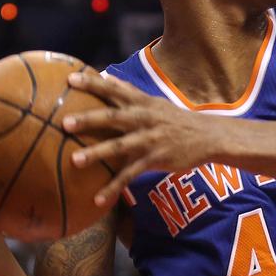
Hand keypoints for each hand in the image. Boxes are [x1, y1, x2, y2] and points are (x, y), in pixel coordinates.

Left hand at [63, 73, 219, 206]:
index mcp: (142, 103)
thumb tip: (105, 75)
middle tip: (65, 122)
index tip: (70, 79)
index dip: (93, 83)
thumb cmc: (176, 119)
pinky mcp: (155, 160)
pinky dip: (114, 187)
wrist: (209, 136)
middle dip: (89, 119)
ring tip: (75, 160)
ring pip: (120, 146)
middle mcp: (144, 119)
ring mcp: (150, 140)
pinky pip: (131, 175)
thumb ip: (128, 92)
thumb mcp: (155, 102)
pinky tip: (98, 199)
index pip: (114, 89)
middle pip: (113, 117)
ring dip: (97, 153)